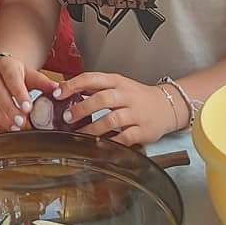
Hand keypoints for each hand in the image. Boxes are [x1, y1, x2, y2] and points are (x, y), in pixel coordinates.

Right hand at [0, 55, 55, 131]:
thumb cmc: (15, 74)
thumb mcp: (30, 74)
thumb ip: (43, 83)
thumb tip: (58, 90)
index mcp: (5, 65)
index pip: (11, 78)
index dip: (19, 94)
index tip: (28, 108)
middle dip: (10, 109)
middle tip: (22, 122)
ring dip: (0, 117)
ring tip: (14, 126)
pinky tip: (0, 125)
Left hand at [56, 72, 180, 146]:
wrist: (167, 105)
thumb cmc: (136, 96)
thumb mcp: (117, 85)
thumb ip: (95, 88)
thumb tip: (65, 91)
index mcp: (117, 81)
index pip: (92, 78)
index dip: (73, 85)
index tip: (57, 94)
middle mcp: (126, 95)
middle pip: (102, 99)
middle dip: (81, 108)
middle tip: (66, 117)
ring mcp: (135, 113)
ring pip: (112, 120)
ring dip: (92, 128)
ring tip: (78, 134)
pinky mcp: (142, 131)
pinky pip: (124, 137)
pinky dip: (110, 142)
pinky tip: (99, 146)